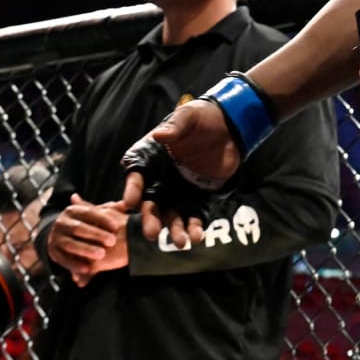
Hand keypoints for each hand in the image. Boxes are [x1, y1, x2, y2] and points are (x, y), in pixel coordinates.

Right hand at [46, 193, 126, 284]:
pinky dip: (75, 265)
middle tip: (112, 241)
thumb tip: (123, 204)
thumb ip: (107, 210)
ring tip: (102, 254)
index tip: (117, 226)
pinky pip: (63, 259)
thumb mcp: (91, 215)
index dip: (103, 219)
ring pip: (70, 244)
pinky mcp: (53, 252)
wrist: (59, 235)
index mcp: (72, 210)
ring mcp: (55, 237)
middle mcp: (61, 222)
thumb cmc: (83, 224)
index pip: (88, 212)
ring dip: (86, 250)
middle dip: (96, 234)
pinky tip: (88, 269)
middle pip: (78, 228)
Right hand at [120, 101, 236, 248]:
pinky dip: (195, 227)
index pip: (137, 176)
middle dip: (151, 219)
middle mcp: (161, 178)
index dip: (133, 189)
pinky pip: (195, 215)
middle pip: (152, 202)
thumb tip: (159, 136)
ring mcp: (179, 190)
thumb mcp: (187, 117)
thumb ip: (175, 127)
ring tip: (181, 243)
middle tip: (152, 234)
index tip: (129, 204)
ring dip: (175, 229)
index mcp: (151, 158)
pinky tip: (197, 237)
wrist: (230, 126)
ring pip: (172, 214)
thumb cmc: (202, 118)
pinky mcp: (198, 198)